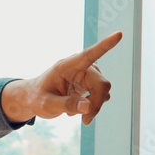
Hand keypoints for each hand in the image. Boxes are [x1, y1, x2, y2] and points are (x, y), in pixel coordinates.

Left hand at [1, 31, 122, 125]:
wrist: (35, 99)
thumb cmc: (38, 98)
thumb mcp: (46, 104)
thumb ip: (66, 104)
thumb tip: (88, 106)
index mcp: (67, 66)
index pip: (89, 54)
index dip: (105, 46)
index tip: (118, 34)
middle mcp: (80, 67)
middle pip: (102, 84)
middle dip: (97, 103)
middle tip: (86, 121)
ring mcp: (87, 75)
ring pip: (104, 91)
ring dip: (94, 106)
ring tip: (73, 113)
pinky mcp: (91, 84)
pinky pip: (101, 97)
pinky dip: (92, 107)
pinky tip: (76, 109)